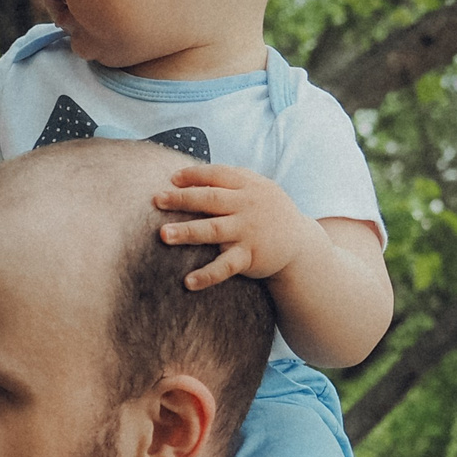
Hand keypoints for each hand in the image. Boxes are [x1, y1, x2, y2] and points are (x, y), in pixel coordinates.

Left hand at [155, 165, 312, 288]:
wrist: (299, 242)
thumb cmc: (267, 211)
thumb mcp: (257, 189)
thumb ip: (230, 181)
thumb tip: (189, 175)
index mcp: (248, 185)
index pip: (217, 175)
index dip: (194, 175)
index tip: (172, 179)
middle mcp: (247, 206)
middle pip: (210, 199)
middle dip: (182, 199)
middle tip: (157, 200)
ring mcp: (248, 231)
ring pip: (213, 230)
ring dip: (188, 232)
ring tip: (164, 235)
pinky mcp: (250, 256)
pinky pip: (225, 266)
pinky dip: (207, 275)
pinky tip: (188, 282)